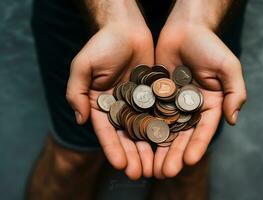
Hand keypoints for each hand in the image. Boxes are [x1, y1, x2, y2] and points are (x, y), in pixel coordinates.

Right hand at [66, 0, 153, 179]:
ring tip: (157, 167)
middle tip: (141, 173)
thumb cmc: (103, 45)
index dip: (113, 149)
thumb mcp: (83, 66)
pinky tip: (171, 145)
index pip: (106, 131)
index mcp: (101, 104)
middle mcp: (120, 107)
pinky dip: (165, 130)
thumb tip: (80, 120)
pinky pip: (160, 114)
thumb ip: (76, 92)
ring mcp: (139, 103)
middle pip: (127, 136)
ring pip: (145, 130)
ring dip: (150, 149)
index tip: (121, 165)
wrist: (126, 29)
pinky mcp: (154, 96)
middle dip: (133, 155)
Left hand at [153, 1, 246, 177]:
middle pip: (180, 135)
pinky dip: (142, 129)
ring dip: (156, 149)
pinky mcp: (152, 96)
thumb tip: (233, 120)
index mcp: (207, 106)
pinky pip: (147, 114)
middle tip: (165, 171)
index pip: (203, 130)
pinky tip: (135, 143)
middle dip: (173, 154)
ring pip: (162, 130)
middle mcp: (187, 109)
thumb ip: (235, 92)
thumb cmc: (208, 45)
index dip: (197, 145)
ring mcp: (169, 104)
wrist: (184, 29)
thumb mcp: (228, 67)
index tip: (188, 161)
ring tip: (150, 167)